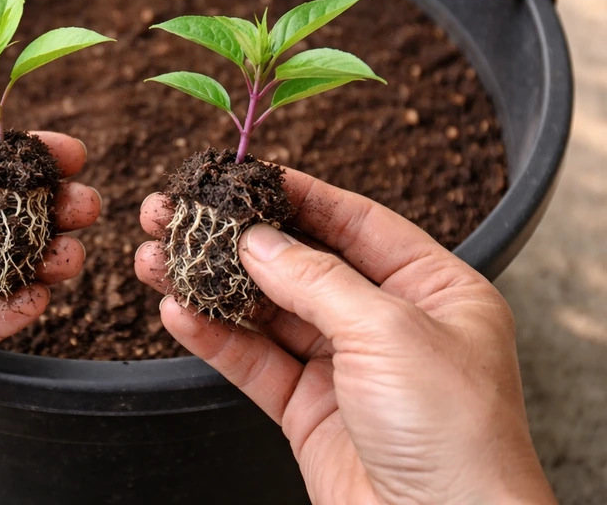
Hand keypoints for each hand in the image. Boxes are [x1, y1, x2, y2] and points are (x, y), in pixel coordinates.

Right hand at [136, 169, 555, 504]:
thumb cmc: (456, 436)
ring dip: (208, 284)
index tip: (242, 176)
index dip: (296, 195)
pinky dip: (212, 337)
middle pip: (297, 263)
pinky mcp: (308, 410)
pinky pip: (252, 361)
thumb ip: (315, 278)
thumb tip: (256, 238)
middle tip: (176, 213)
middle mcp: (387, 322)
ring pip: (264, 311)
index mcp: (432, 289)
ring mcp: (344, 367)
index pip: (354, 222)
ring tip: (155, 257)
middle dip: (234, 238)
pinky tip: (176, 311)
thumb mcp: (389, 331)